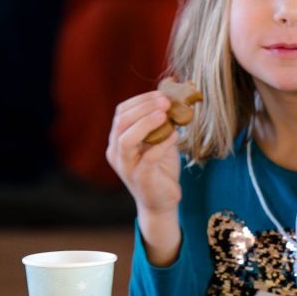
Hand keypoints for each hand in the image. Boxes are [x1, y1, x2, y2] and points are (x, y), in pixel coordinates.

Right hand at [106, 90, 181, 215]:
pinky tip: (175, 135)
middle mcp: (116, 152)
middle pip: (121, 122)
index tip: (162, 94)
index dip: (141, 100)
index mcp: (118, 139)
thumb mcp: (162, 140)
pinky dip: (162, 144)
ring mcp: (126, 166)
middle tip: (165, 101)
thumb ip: (165, 121)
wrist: (162, 201)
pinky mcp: (140, 178)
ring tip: (165, 114)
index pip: (121, 112)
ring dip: (145, 123)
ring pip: (126, 140)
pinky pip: (147, 158)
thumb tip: (180, 95)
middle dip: (144, 108)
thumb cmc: (161, 167)